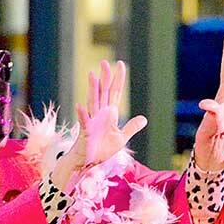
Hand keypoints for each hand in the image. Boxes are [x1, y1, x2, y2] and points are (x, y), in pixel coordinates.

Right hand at [58, 61, 146, 186]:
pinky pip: (83, 121)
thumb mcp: (121, 137)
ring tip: (92, 75)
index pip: (115, 92)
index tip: (120, 65)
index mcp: (109, 114)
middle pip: (103, 92)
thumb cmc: (102, 149)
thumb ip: (131, 127)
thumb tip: (143, 118)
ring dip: (92, 89)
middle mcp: (100, 114)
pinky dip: (81, 114)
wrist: (90, 161)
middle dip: (105, 78)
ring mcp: (92, 121)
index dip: (118, 79)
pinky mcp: (85, 131)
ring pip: (93, 101)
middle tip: (105, 62)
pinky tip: (80, 106)